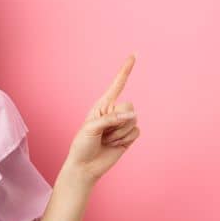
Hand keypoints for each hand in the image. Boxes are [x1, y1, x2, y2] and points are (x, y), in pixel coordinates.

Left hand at [65, 54, 140, 183]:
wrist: (86, 166)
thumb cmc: (82, 145)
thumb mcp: (91, 128)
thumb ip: (111, 119)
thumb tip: (133, 116)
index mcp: (102, 105)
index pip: (117, 85)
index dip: (126, 70)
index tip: (134, 55)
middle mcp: (114, 112)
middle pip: (129, 106)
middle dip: (117, 120)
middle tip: (104, 132)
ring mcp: (123, 123)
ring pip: (133, 120)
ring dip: (119, 133)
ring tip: (106, 140)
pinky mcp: (130, 135)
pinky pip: (137, 131)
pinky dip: (125, 139)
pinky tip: (115, 144)